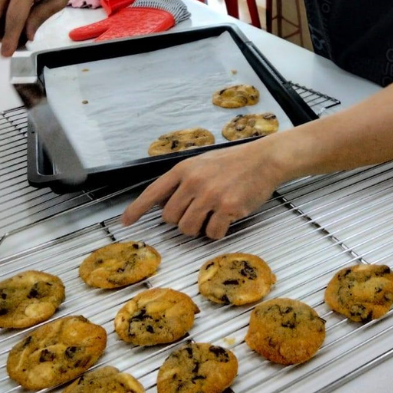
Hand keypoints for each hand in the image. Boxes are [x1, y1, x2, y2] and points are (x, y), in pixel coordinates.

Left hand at [121, 139, 291, 239]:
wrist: (266, 159)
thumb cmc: (236, 162)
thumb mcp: (203, 163)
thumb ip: (184, 180)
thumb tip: (165, 205)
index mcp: (185, 169)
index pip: (153, 192)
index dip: (137, 209)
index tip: (127, 222)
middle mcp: (194, 182)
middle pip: (170, 218)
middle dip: (181, 221)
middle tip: (199, 213)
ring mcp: (211, 195)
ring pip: (188, 229)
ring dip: (199, 229)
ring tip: (213, 216)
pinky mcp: (228, 208)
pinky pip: (213, 233)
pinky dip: (218, 232)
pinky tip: (227, 219)